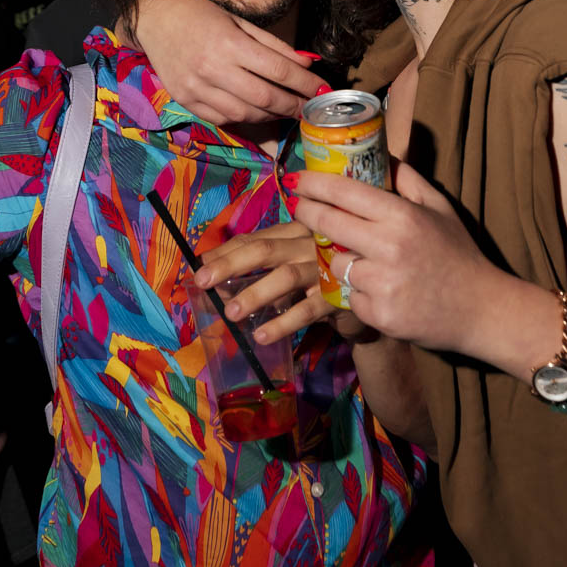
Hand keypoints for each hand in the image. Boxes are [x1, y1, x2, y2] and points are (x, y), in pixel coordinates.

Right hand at [132, 0, 326, 124]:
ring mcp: (196, 88)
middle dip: (293, 105)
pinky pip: (222, 118)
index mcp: (230, 44)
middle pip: (265, 97)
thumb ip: (275, 46)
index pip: (278, 71)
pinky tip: (257, 112)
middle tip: (309, 107)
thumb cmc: (202, 14)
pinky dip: (244, 118)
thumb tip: (308, 64)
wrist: (155, 17)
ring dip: (271, 115)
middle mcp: (212, 69)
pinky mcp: (185, 100)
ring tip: (286, 110)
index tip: (323, 90)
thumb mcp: (241, 22)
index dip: (305, 84)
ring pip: (245, 113)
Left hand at [192, 221, 348, 344]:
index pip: (254, 238)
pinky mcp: (338, 295)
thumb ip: (261, 271)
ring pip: (285, 276)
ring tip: (231, 313)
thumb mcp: (290, 269)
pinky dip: (283, 322)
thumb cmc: (320, 280)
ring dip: (255, 294)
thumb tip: (217, 282)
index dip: (225, 252)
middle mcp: (310, 242)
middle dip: (230, 264)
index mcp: (295, 231)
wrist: (367, 300)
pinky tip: (262, 335)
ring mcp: (325, 267)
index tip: (200, 267)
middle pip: (265, 249)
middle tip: (204, 281)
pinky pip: (307, 309)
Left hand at [287, 161, 503, 352]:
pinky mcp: (378, 314)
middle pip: (328, 223)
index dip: (315, 183)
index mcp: (403, 216)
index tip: (296, 177)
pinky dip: (360, 293)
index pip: (345, 192)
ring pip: (337, 263)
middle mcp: (389, 247)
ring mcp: (382, 283)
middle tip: (299, 207)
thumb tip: (384, 155)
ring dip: (344, 260)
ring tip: (367, 262)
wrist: (481, 310)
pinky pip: (350, 296)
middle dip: (306, 212)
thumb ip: (409, 180)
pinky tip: (382, 292)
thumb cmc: (459, 255)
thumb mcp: (440, 208)